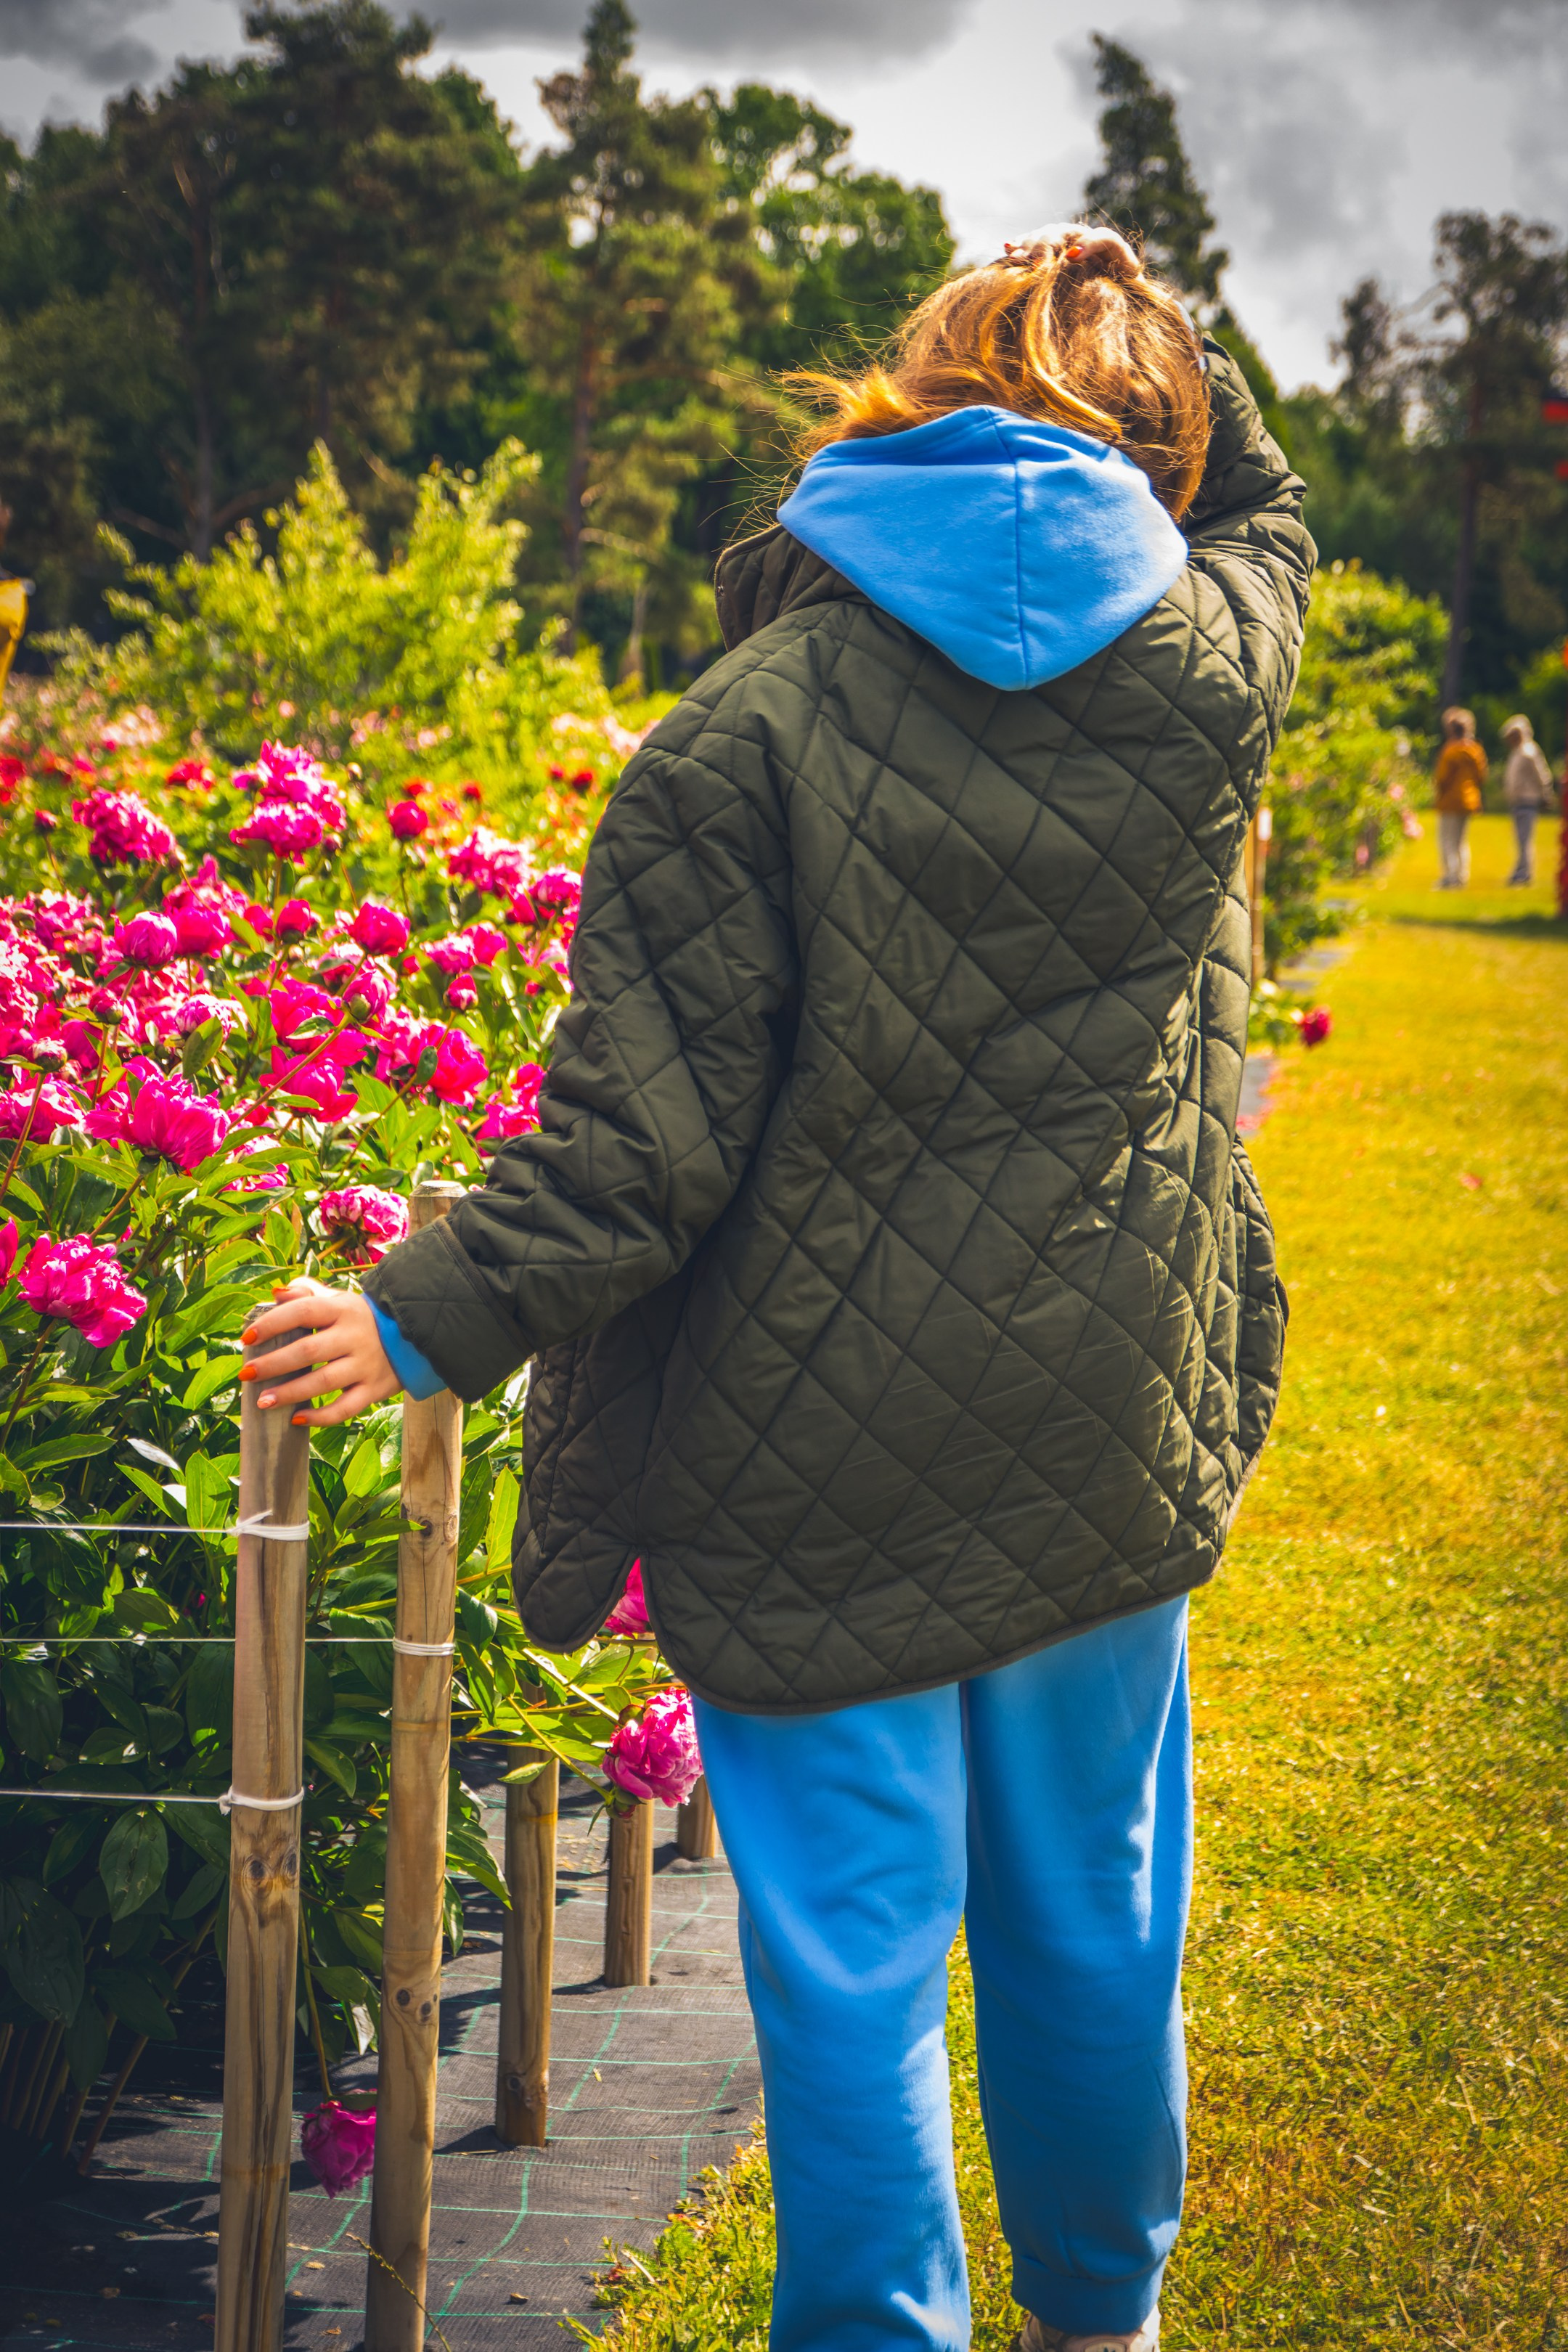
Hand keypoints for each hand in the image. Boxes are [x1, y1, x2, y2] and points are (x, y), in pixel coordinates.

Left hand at [240, 1277, 402, 1426]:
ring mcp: (365, 1365)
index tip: (246, 1338)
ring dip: (290, 1393)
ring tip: (263, 1402)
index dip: (272, 1324)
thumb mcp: (338, 1300)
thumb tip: (275, 1294)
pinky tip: (296, 1418)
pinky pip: (345, 1408)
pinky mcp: (374, 1389)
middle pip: (309, 1351)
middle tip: (246, 1375)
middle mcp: (354, 1337)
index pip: (302, 1313)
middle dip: (273, 1364)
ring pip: (324, 1382)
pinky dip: (320, 1417)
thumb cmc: (360, 1319)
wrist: (412, 1336)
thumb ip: (307, 1294)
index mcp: (342, 1310)